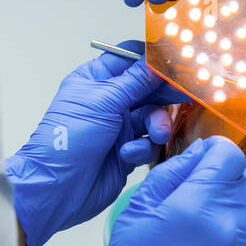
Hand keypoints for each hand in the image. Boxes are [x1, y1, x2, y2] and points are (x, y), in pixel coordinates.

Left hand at [6, 40, 190, 245]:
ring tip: (155, 135)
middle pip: (148, 87)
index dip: (152, 59)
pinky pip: (149, 142)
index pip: (129, 58)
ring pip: (154, 116)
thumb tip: (161, 59)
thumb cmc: (68, 139)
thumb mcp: (104, 101)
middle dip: (164, 94)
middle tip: (186, 94)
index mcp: (96, 78)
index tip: (176, 63)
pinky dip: (142, 147)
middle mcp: (109, 100)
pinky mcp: (129, 150)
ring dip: (157, 124)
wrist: (59, 187)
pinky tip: (127, 154)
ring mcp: (120, 125)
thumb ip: (137, 80)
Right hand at [53, 137, 245, 245]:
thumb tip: (198, 154)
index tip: (202, 163)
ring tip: (213, 223)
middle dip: (222, 181)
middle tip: (198, 199)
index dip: (213, 154)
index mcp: (194, 202)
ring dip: (239, 207)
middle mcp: (228, 220)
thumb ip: (170, 175)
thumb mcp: (136, 212)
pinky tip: (229, 243)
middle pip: (242, 179)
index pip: (227, 155)